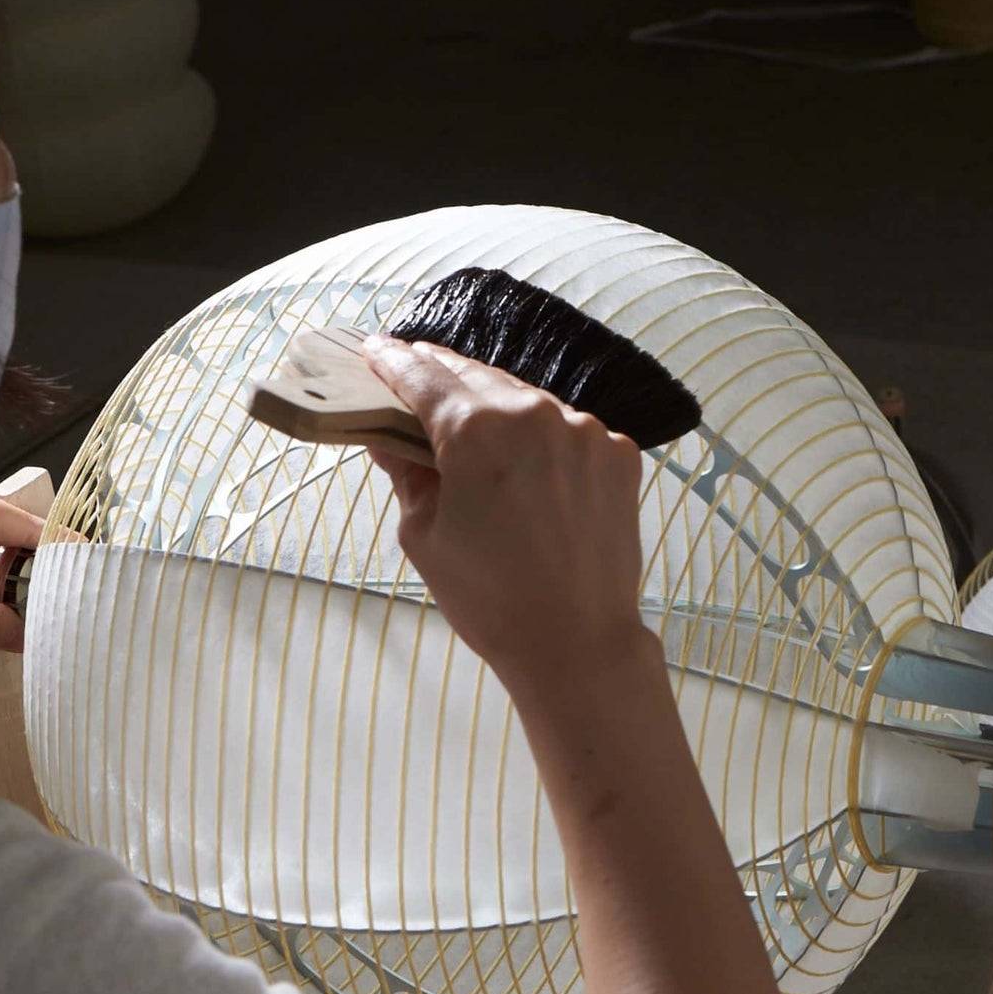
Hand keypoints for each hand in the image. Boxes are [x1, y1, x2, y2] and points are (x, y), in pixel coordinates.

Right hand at [362, 336, 649, 692]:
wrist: (577, 642)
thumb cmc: (491, 598)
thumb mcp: (423, 534)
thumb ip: (405, 472)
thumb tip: (387, 435)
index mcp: (476, 428)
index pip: (422, 376)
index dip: (391, 362)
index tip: (374, 351)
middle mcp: (534, 413)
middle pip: (475, 377)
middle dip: (441, 377)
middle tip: (414, 375)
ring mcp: (584, 430)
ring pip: (525, 401)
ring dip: (495, 407)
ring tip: (471, 428)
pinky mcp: (618, 453)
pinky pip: (567, 430)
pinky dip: (542, 439)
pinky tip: (528, 468)